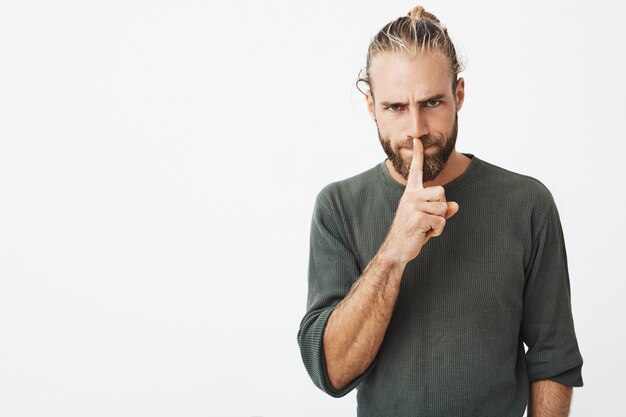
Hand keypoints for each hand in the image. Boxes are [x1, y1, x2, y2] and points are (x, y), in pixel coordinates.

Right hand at [379, 138, 459, 263]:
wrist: (396, 249)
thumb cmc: (412, 233)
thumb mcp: (427, 219)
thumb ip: (441, 210)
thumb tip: (455, 205)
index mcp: (410, 194)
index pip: (415, 171)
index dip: (418, 155)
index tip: (417, 140)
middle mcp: (410, 196)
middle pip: (441, 191)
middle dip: (441, 207)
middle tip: (428, 219)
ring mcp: (413, 206)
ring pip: (443, 207)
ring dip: (439, 221)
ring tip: (425, 227)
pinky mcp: (418, 218)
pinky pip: (441, 220)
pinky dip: (438, 230)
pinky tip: (426, 233)